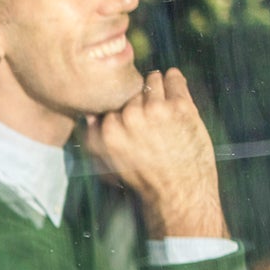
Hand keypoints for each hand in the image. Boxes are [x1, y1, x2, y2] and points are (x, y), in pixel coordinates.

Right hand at [84, 68, 228, 239]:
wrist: (179, 191)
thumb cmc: (145, 178)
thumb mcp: (109, 162)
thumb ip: (95, 137)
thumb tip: (89, 114)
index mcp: (110, 130)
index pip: (112, 100)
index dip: (122, 105)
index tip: (132, 112)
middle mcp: (130, 117)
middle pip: (131, 89)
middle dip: (139, 96)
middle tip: (150, 112)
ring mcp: (156, 109)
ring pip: (152, 79)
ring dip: (157, 86)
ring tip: (163, 103)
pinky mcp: (180, 106)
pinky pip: (174, 78)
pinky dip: (174, 80)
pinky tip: (174, 89)